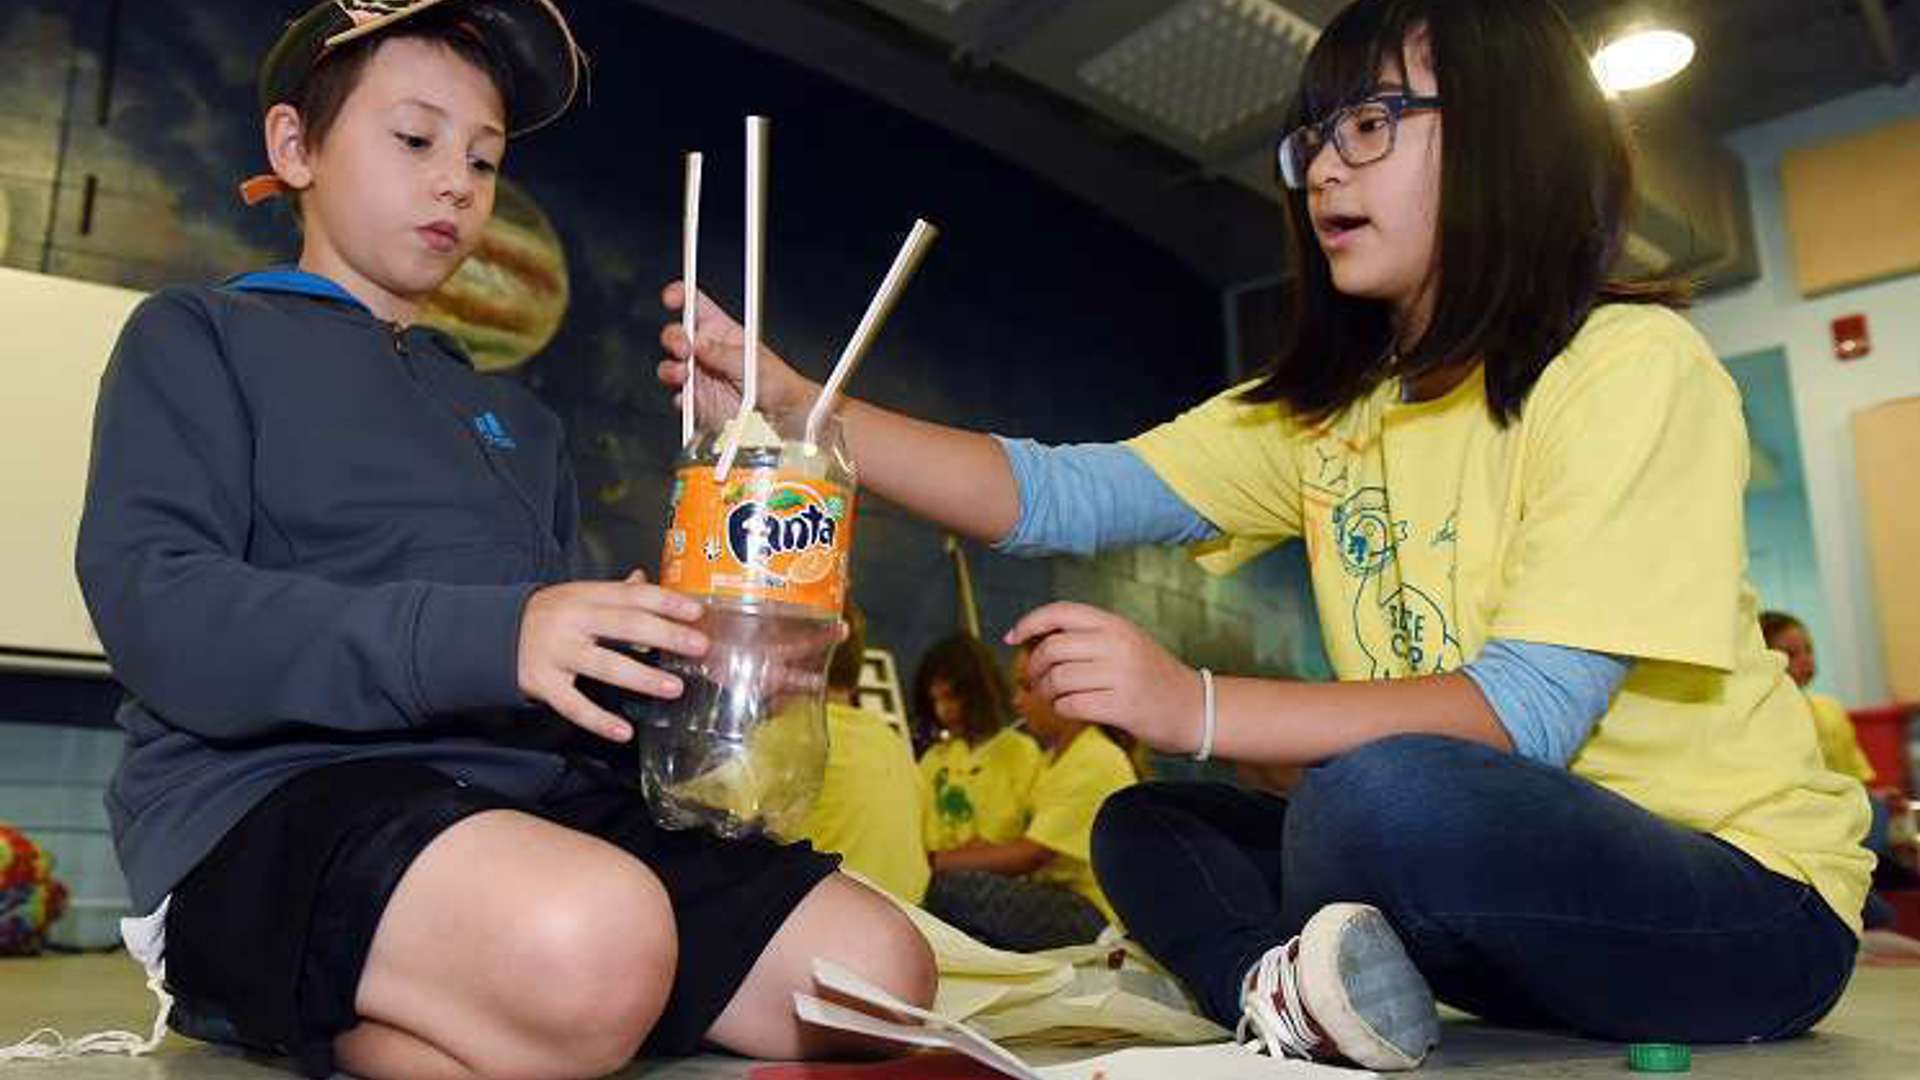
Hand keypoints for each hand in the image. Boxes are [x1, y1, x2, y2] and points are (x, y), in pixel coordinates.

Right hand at [517, 569, 707, 741]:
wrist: (490, 633)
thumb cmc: (546, 615)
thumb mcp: (578, 596)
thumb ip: (614, 593)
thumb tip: (648, 581)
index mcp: (585, 596)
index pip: (632, 596)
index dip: (666, 602)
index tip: (696, 611)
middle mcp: (573, 621)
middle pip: (625, 625)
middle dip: (666, 635)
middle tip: (698, 646)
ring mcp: (557, 653)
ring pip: (605, 665)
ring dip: (642, 677)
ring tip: (674, 688)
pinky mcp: (543, 683)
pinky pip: (574, 705)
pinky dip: (599, 720)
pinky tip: (623, 731)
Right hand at [657, 281, 818, 431]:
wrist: (783, 418)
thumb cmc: (779, 385)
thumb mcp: (755, 362)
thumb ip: (725, 354)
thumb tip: (701, 344)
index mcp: (723, 332)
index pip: (697, 306)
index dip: (681, 296)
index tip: (672, 298)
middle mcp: (708, 352)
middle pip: (677, 334)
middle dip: (674, 338)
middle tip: (685, 349)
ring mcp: (701, 377)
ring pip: (671, 366)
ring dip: (672, 368)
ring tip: (685, 374)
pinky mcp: (698, 403)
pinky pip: (679, 399)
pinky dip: (681, 399)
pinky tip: (690, 399)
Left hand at [1007, 602, 1203, 753]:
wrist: (1197, 709)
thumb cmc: (1155, 677)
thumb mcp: (1127, 643)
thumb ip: (1089, 638)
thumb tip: (1037, 642)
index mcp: (1116, 624)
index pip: (1061, 612)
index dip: (1030, 623)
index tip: (1013, 637)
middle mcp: (1117, 644)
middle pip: (1052, 648)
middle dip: (1035, 668)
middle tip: (1035, 681)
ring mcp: (1121, 675)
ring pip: (1058, 678)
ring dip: (1046, 693)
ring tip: (1052, 699)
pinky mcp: (1122, 706)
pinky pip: (1071, 705)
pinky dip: (1062, 710)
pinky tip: (1069, 711)